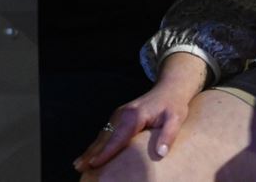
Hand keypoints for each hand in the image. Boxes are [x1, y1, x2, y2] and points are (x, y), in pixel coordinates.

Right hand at [72, 66, 200, 171]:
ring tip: (80, 163)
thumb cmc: (173, 105)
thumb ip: (168, 135)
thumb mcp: (176, 119)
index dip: (105, 152)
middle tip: (79, 166)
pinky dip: (97, 144)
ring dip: (91, 149)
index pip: (117, 138)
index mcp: (134, 116)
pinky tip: (91, 153)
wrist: (169, 88)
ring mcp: (119, 115)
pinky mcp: (119, 118)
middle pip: (104, 137)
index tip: (94, 164)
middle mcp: (122, 115)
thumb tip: (161, 153)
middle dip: (91, 152)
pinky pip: (106, 132)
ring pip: (102, 134)